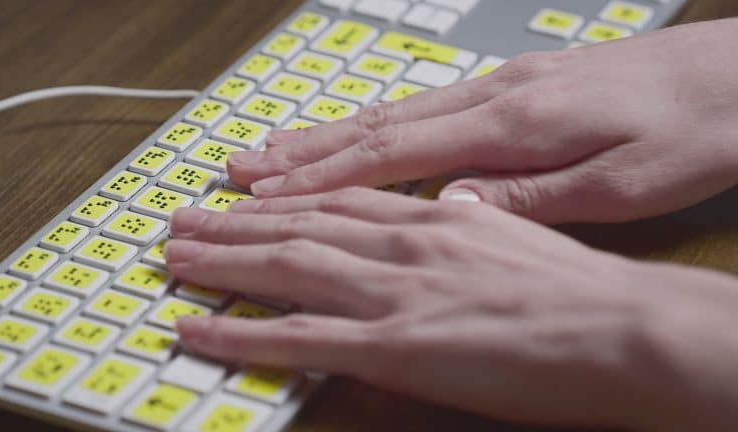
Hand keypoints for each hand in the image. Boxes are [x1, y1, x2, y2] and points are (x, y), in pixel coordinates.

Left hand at [166, 188, 737, 430]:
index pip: (339, 201)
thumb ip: (466, 228)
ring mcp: (393, 292)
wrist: (625, 328)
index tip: (245, 198)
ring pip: (285, 265)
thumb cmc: (582, 292)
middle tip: (183, 220)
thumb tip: (446, 213)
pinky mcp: (394, 346)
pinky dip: (239, 330)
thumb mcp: (515, 241)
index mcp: (436, 218)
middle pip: (298, 224)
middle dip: (233, 223)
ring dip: (221, 261)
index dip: (284, 199)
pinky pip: (296, 335)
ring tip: (174, 258)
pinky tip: (197, 327)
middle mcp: (404, 244)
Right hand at [227, 19, 737, 223]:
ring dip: (328, 134)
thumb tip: (450, 212)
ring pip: (394, 111)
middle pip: (376, 125)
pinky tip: (358, 132)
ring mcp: (502, 85)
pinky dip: (377, 123)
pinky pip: (426, 106)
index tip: (265, 196)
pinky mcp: (517, 85)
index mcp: (514, 126)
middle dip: (302, 152)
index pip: (392, 155)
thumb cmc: (695, 130)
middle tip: (240, 167)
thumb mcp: (624, 187)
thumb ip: (529, 200)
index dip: (321, 178)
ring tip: (275, 150)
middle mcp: (495, 96)